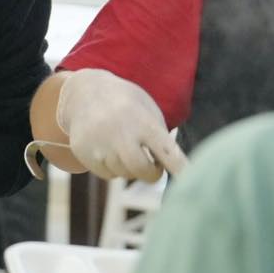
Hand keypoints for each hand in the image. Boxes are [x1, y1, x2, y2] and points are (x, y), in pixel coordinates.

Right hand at [55, 68, 187, 181]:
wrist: (84, 92)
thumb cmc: (128, 105)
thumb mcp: (148, 111)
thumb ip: (160, 140)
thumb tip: (172, 173)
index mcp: (143, 121)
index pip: (166, 151)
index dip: (180, 168)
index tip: (191, 180)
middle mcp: (119, 133)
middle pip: (142, 171)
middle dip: (151, 174)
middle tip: (153, 166)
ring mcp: (98, 143)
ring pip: (123, 173)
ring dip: (129, 167)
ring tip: (124, 146)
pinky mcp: (83, 152)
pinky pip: (107, 174)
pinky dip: (112, 167)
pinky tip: (108, 148)